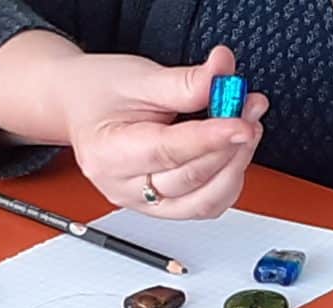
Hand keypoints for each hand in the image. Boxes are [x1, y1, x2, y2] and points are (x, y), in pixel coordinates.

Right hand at [0, 35, 266, 218]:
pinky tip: (233, 151)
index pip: (168, 152)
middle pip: (191, 179)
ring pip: (205, 202)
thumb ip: (184, 82)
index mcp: (108, 154)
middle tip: (250, 109)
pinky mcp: (166, 208)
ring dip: (236, 165)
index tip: (241, 123)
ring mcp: (145, 204)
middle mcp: (124, 188)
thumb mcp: (138, 77)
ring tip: (247, 127)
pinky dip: (229, 180)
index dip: (211, 139)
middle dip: (230, 145)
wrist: (82, 108)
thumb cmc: (101, 94)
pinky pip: (207, 206)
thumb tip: (223, 75)